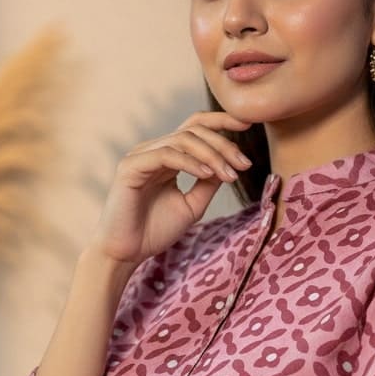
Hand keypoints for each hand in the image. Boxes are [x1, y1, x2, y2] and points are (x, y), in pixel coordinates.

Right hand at [88, 112, 255, 266]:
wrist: (126, 253)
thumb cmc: (155, 231)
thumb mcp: (192, 205)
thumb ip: (208, 183)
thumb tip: (230, 163)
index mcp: (167, 156)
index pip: (195, 127)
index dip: (221, 122)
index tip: (248, 126)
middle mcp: (153, 150)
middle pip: (194, 130)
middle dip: (224, 144)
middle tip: (244, 164)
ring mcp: (140, 156)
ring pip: (183, 139)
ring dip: (212, 155)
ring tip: (230, 175)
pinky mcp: (130, 167)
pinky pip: (166, 154)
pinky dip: (190, 162)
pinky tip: (207, 174)